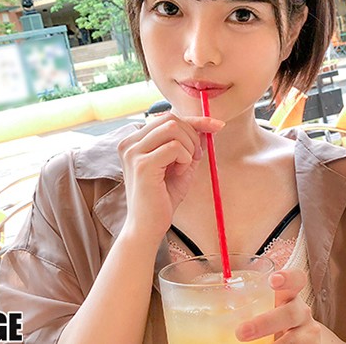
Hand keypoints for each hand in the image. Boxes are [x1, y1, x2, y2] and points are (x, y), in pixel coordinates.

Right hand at [118, 113, 223, 240]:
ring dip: (188, 147)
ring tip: (184, 166)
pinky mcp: (142, 164)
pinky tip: (178, 173)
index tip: (217, 125)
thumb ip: (189, 146)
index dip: (195, 120)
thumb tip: (206, 127)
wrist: (148, 227)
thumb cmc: (162, 199)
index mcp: (134, 141)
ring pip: (173, 128)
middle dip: (192, 136)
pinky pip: (175, 147)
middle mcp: (129, 143)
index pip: (167, 118)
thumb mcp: (180, 166)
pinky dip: (185, 159)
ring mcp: (133, 152)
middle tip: (194, 158)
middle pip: (170, 119)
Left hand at [235, 269, 321, 342]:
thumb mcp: (260, 306)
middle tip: (241, 332)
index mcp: (288, 294)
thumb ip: (237, 302)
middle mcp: (301, 312)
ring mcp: (307, 334)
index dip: (287, 278)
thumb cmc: (270, 318)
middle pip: (291, 313)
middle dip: (266, 323)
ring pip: (297, 340)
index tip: (272, 280)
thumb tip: (184, 303)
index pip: (296, 279)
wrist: (298, 340)